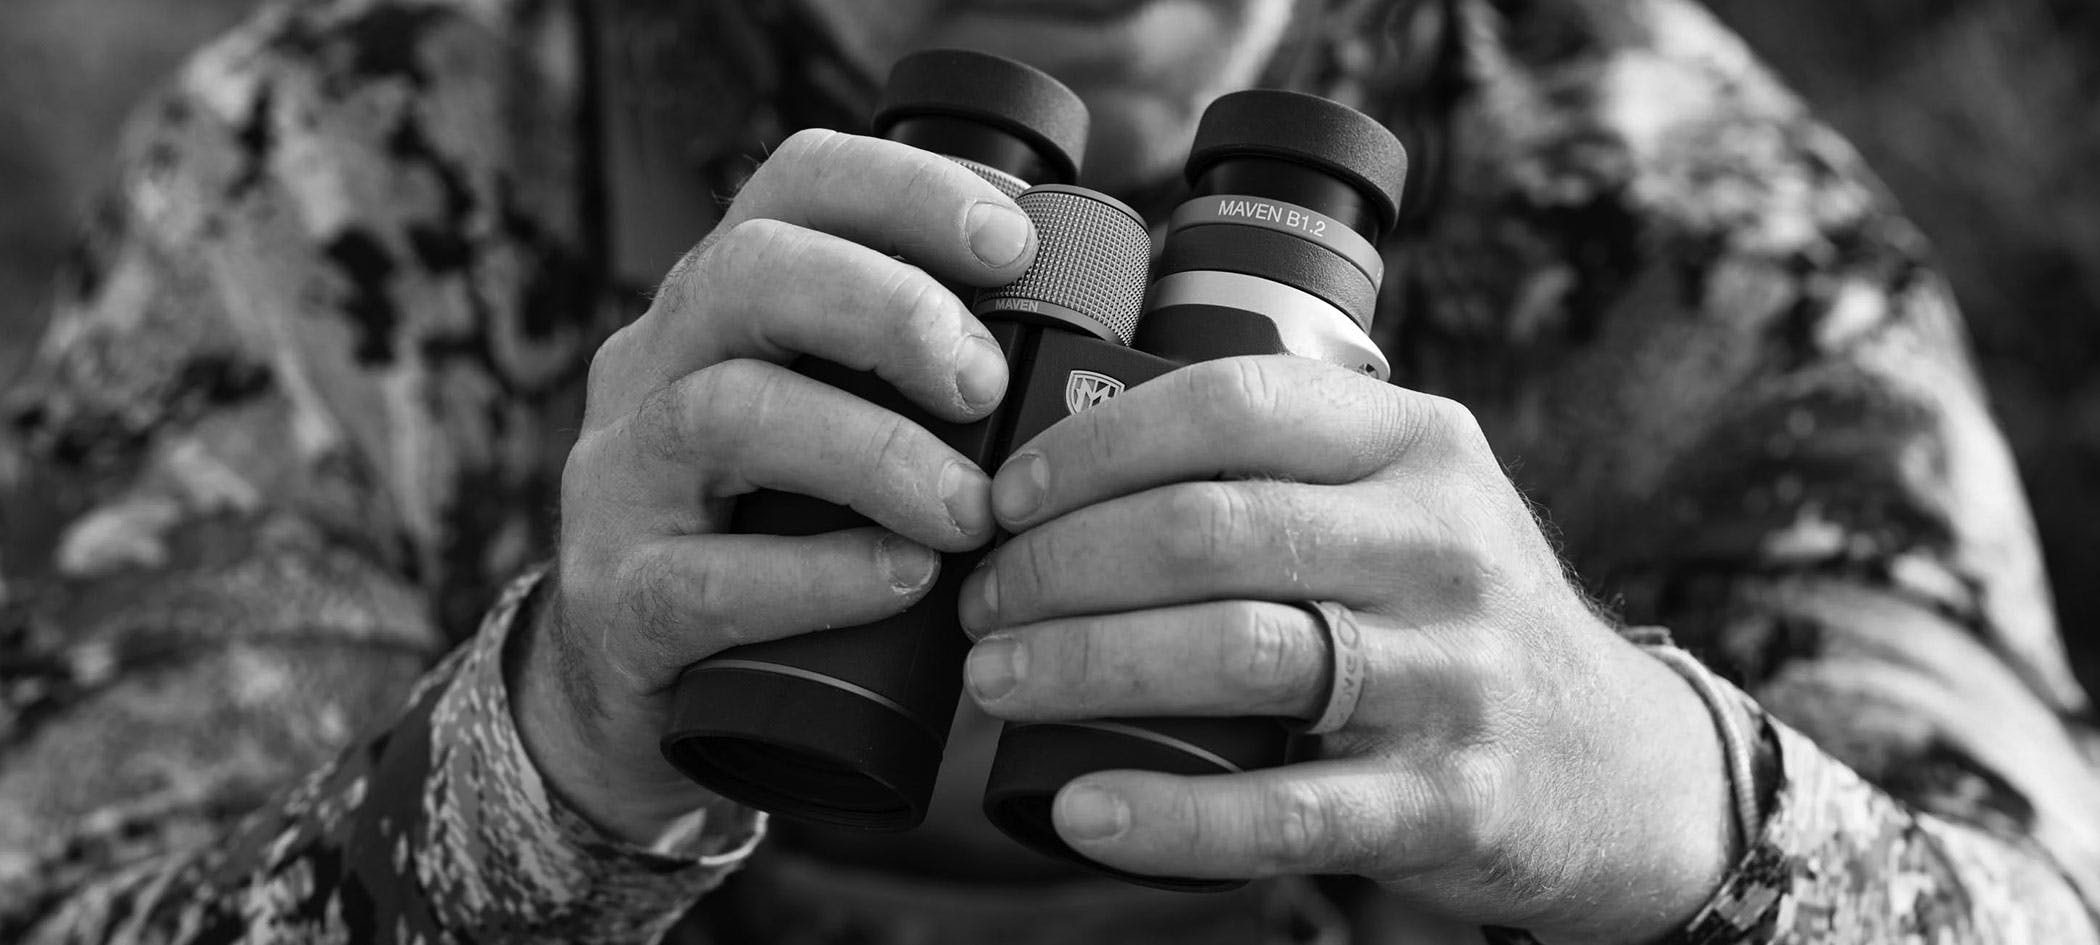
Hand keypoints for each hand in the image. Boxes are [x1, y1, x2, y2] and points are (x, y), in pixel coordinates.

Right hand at [511, 129, 1034, 841]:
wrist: (643, 698)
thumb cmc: (777, 541)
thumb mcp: (828, 429)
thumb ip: (912, 383)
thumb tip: (1088, 365)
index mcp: (722, 303)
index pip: (797, 184)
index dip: (908, 190)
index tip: (1014, 245)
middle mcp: (654, 367)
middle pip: (750, 272)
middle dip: (888, 311)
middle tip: (986, 384)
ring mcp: (622, 482)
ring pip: (724, 413)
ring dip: (872, 451)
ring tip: (970, 510)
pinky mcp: (619, 601)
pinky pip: (708, 576)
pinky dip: (820, 575)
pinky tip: (905, 579)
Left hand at [958, 356, 1735, 942]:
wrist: (1619, 768)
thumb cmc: (1454, 615)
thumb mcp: (1412, 499)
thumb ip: (1287, 461)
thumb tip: (1063, 451)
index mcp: (1421, 445)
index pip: (1232, 408)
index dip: (1093, 448)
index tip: (1003, 497)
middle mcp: (1446, 546)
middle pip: (1212, 531)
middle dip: (1060, 566)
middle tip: (979, 603)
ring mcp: (1455, 676)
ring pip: (1237, 655)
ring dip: (1086, 665)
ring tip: (997, 681)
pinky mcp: (1450, 801)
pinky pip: (1286, 812)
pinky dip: (1167, 815)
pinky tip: (1082, 809)